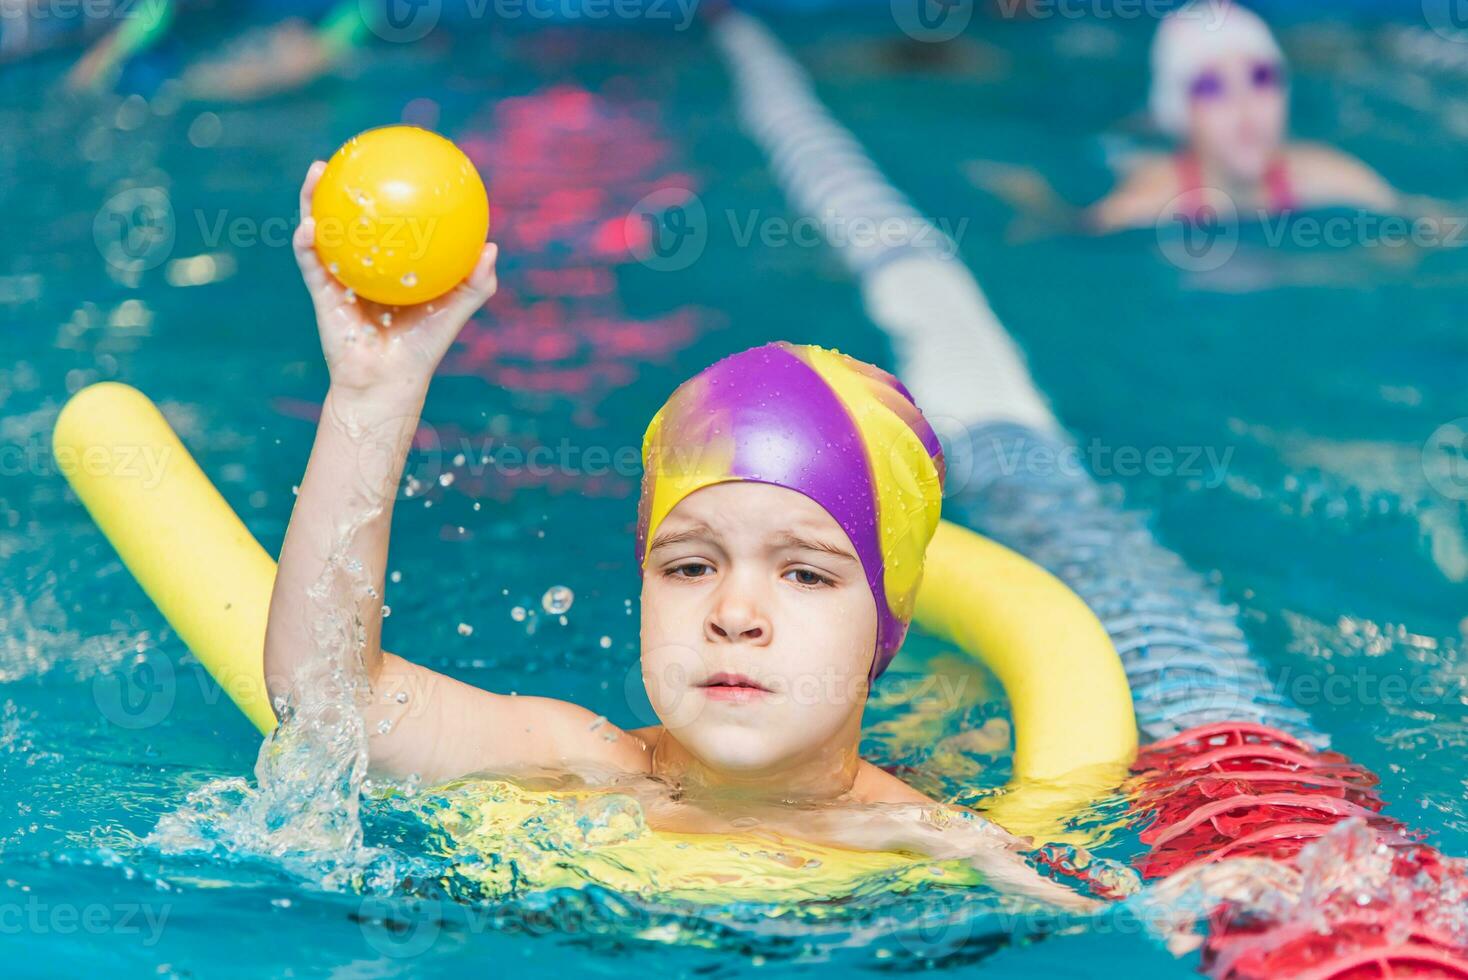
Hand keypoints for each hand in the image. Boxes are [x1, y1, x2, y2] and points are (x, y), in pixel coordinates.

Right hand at [292, 161, 498, 401]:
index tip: (397, 160)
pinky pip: (311, 262)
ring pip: (322, 229)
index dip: (390, 192)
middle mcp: (363, 264)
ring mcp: (339, 275)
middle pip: (351, 215)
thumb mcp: (455, 311)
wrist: (390, 381)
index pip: (389, 220)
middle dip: (346, 183)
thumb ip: (476, 282)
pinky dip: (307, 242)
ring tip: (318, 171)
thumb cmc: (424, 347)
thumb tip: (492, 247)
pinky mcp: (321, 292)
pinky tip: (309, 224)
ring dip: (313, 198)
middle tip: (351, 153)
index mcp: (391, 264)